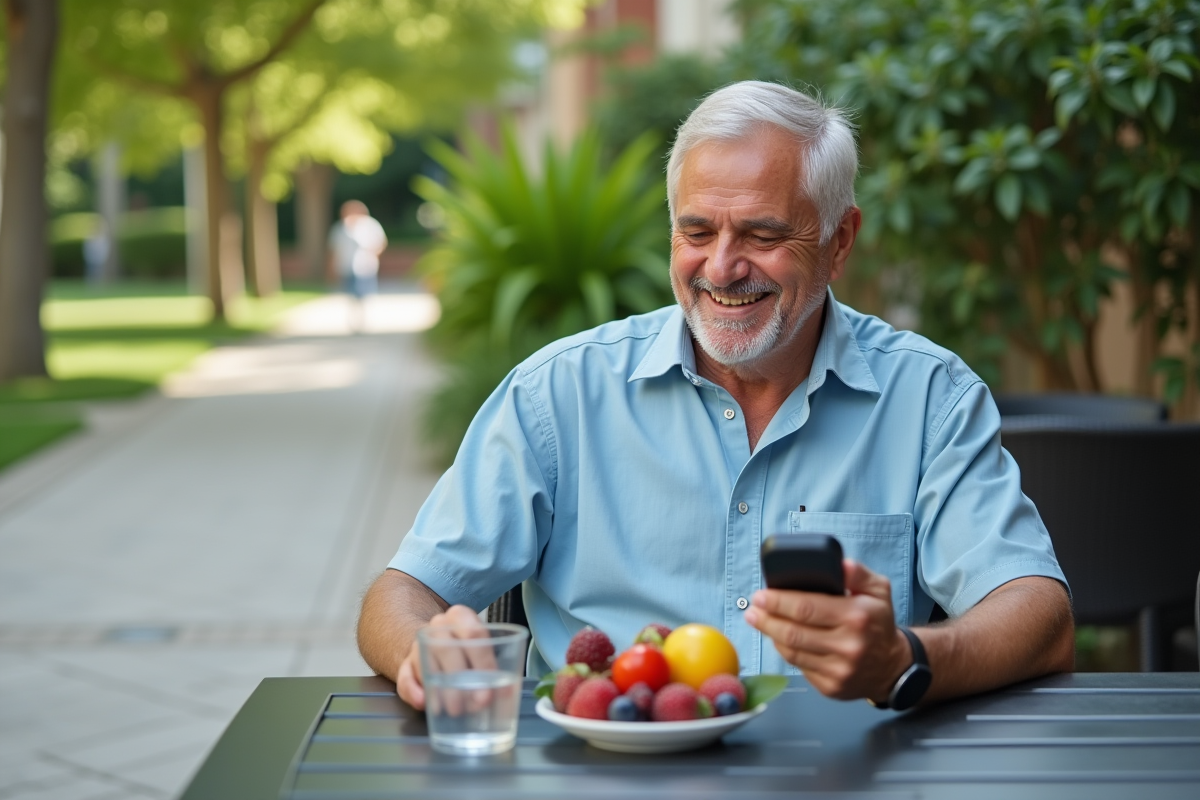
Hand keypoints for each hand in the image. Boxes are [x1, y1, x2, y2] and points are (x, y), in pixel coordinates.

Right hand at [395, 604, 486, 710]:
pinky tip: (424, 702)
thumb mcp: (480, 649)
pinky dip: (414, 691)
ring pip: (427, 663)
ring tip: (456, 710)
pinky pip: (405, 677)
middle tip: (476, 703)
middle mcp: (438, 626)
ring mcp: (419, 644)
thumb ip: (491, 668)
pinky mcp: (405, 663)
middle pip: (448, 649)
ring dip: (442, 689)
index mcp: (461, 617)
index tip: (492, 688)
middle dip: (462, 678)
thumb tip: (507, 691)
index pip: (474, 634)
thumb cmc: (465, 648)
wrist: (433, 641)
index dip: (484, 662)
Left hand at [744, 559, 911, 700]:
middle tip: (753, 608)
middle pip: (793, 632)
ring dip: (770, 634)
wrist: (893, 667)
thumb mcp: (878, 590)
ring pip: (791, 651)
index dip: (778, 601)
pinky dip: (785, 651)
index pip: (806, 608)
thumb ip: (858, 573)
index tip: (761, 594)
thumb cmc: (879, 623)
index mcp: (857, 616)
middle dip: (766, 618)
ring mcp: (839, 670)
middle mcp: (848, 646)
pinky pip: (798, 666)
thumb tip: (839, 563)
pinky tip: (779, 638)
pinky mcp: (831, 687)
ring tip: (759, 620)